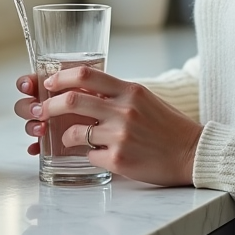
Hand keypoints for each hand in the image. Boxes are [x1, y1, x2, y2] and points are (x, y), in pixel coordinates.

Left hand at [13, 67, 202, 186]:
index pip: (85, 75)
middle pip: (72, 101)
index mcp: (129, 91)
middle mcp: (124, 110)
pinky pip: (89, 156)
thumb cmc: (167, 125)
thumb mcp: (144, 99)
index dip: (60, 78)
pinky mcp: (119, 160)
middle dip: (49, 106)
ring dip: (65, 136)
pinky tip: (97, 154)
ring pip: (75, 132)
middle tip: (41, 112)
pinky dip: (88, 155)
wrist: (192, 152)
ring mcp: (120, 136)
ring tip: (68, 138)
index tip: (48, 83)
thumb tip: (83, 90)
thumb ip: (116, 93)